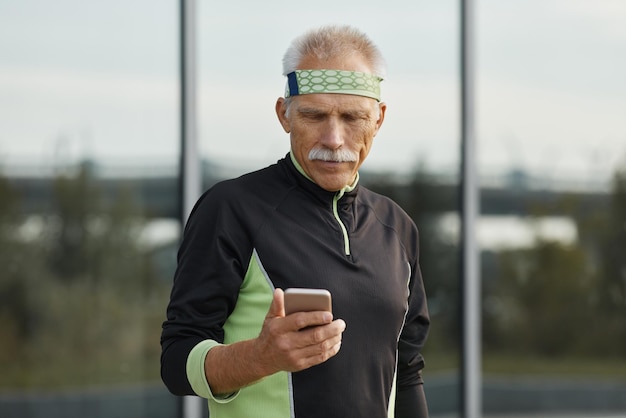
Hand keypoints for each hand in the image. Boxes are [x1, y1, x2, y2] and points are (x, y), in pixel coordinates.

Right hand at [205, 288, 345, 394]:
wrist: (261, 358)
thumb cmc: (270, 333)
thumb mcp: (270, 318)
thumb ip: (277, 305)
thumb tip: (279, 291)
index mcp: (278, 328)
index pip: (300, 321)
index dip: (316, 317)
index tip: (330, 314)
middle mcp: (285, 343)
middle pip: (314, 336)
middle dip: (332, 329)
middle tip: (341, 323)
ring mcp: (293, 356)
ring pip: (320, 348)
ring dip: (334, 339)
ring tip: (340, 331)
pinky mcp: (299, 365)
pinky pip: (319, 358)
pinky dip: (331, 350)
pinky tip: (336, 343)